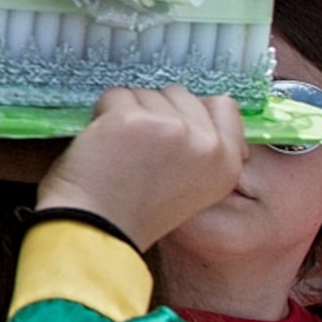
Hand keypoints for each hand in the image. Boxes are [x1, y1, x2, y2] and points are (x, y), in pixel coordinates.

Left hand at [37, 87, 246, 249]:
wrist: (96, 228)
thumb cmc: (133, 211)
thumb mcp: (192, 185)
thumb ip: (201, 148)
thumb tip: (194, 113)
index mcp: (226, 164)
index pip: (224, 106)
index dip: (190, 109)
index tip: (169, 125)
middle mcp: (206, 145)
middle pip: (179, 94)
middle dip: (153, 111)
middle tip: (137, 149)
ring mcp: (171, 129)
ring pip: (145, 93)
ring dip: (127, 112)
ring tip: (120, 152)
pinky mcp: (133, 120)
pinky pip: (116, 95)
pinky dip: (102, 114)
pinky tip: (102, 145)